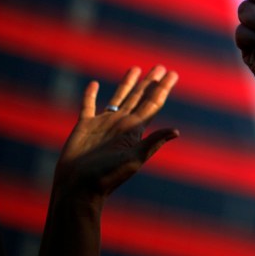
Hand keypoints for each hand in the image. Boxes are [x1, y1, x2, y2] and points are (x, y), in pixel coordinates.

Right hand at [53, 66, 178, 202]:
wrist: (77, 188)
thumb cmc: (106, 177)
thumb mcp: (133, 159)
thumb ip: (153, 142)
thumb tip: (177, 131)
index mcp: (134, 129)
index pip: (153, 104)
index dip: (163, 89)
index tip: (174, 74)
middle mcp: (121, 124)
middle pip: (139, 97)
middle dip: (150, 82)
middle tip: (160, 67)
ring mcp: (103, 124)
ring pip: (118, 97)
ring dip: (127, 83)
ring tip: (136, 68)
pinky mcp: (84, 126)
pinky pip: (88, 105)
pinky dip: (91, 94)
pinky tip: (94, 84)